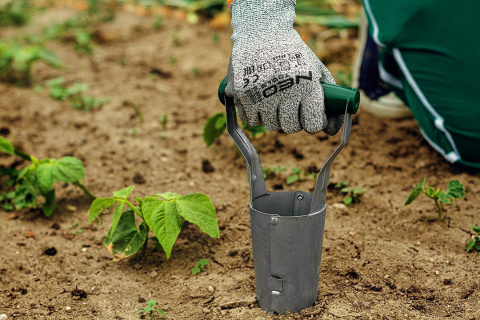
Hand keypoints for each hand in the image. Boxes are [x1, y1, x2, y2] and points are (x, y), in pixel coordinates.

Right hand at [225, 0, 342, 133]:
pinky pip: (250, 119)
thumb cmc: (294, 53)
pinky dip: (255, 115)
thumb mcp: (316, 68)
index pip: (313, 124)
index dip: (313, 124)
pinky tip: (259, 101)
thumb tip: (331, 128)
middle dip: (293, 121)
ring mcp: (260, 93)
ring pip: (270, 125)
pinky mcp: (241, 93)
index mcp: (307, 85)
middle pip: (290, 127)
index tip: (311, 118)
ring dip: (274, 118)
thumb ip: (328, 95)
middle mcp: (284, 90)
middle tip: (291, 109)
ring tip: (274, 101)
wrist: (262, 32)